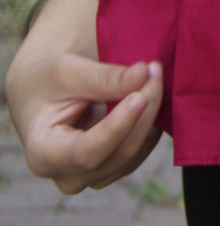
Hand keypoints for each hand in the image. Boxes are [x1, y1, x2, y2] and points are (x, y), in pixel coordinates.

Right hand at [6, 44, 164, 194]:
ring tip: (153, 73)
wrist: (41, 92)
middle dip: (145, 108)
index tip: (140, 96)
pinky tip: (153, 92)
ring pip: (136, 151)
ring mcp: (93, 175)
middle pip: (120, 152)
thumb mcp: (66, 70)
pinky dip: (152, 120)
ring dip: (153, 112)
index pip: (86, 153)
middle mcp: (68, 175)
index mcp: (43, 154)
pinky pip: (143, 148)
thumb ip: (103, 77)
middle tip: (155, 68)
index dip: (118, 127)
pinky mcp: (113, 166)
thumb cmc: (47, 80)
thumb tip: (143, 74)